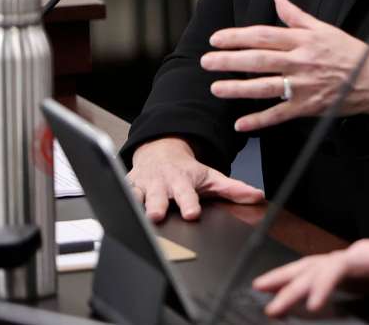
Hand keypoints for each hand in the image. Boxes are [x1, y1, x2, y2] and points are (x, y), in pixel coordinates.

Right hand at [127, 137, 263, 221]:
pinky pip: (119, 193)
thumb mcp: (211, 177)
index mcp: (183, 182)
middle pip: (159, 197)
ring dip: (135, 204)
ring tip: (133, 215)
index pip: (187, 195)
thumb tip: (258, 196)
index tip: (191, 213)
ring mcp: (144, 186)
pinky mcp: (128, 187)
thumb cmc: (187, 171)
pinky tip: (110, 209)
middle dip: (157, 206)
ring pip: (136, 196)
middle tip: (157, 216)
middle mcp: (162, 184)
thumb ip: (233, 189)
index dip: (189, 204)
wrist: (161, 152)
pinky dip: (115, 200)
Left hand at [203, 0, 368, 130]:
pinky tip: (241, 124)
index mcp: (303, 40)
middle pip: (259, 60)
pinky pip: (279, 114)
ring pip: (265, 87)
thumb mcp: (323, 28)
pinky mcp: (307, 106)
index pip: (264, 36)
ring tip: (216, 88)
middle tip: (206, 61)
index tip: (216, 39)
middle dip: (229, 60)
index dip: (238, 37)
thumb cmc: (348, 52)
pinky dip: (259, 121)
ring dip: (238, 89)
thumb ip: (296, 15)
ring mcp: (303, 86)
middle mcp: (300, 62)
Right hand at [252, 237, 368, 315]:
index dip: (322, 284)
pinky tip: (282, 288)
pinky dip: (297, 279)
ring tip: (260, 289)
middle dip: (292, 284)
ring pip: (312, 265)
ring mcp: (354, 261)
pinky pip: (318, 272)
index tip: (309, 306)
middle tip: (271, 306)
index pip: (340, 266)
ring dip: (286, 277)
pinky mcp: (353, 271)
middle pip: (318, 265)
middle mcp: (361, 254)